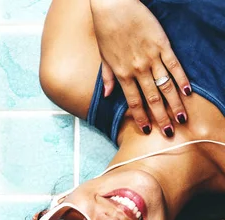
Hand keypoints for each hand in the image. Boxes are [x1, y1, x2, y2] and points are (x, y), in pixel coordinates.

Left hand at [90, 0, 191, 136]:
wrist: (114, 6)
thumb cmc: (106, 32)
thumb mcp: (103, 58)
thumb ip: (106, 78)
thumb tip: (105, 96)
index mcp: (122, 75)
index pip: (133, 103)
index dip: (141, 118)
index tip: (148, 130)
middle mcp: (137, 70)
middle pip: (152, 99)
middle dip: (161, 118)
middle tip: (168, 133)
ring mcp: (151, 57)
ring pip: (166, 86)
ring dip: (174, 104)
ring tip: (181, 118)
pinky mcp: (162, 45)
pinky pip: (174, 65)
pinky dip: (182, 79)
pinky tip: (189, 91)